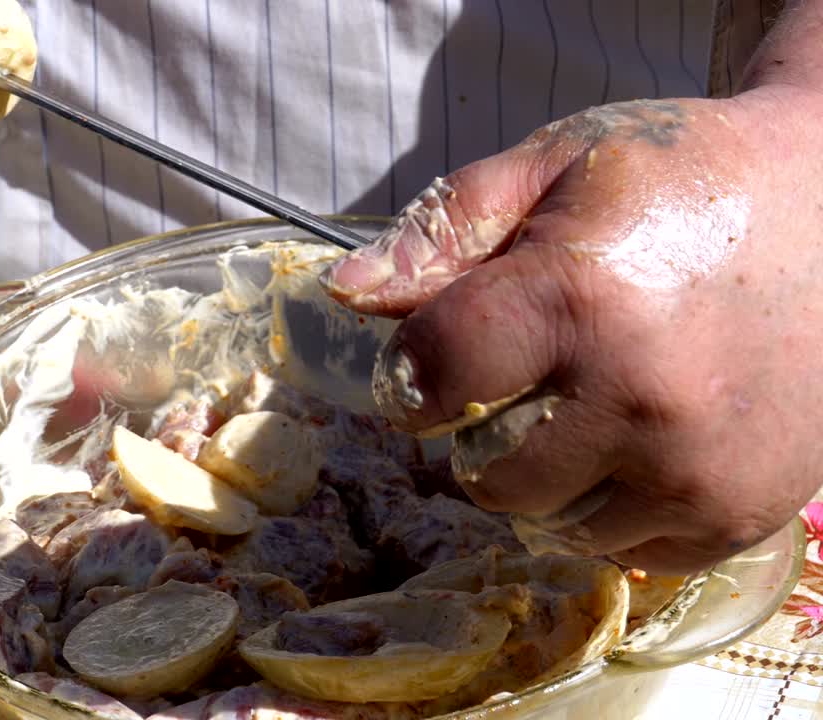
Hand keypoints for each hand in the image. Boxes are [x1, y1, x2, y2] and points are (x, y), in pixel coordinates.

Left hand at [320, 84, 822, 574]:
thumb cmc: (683, 178)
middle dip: (479, 425)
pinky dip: (608, 504)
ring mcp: (694, 470)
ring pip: (546, 521)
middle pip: (480, 469)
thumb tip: (347, 294)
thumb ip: (443, 231)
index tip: (434, 356)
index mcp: (579, 301)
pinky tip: (635, 439)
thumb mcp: (554, 166)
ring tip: (587, 401)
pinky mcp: (737, 514)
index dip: (412, 371)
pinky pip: (620, 550)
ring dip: (542, 473)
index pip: (430, 379)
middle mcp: (639, 400)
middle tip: (526, 371)